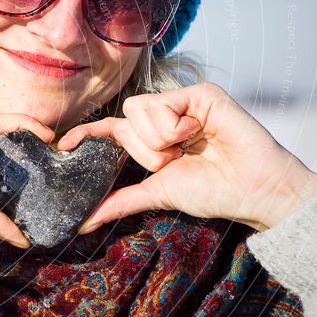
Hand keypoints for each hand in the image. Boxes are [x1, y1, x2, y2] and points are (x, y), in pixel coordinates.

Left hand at [57, 82, 316, 233]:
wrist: (252, 189)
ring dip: (161, 140)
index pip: (110, 130)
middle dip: (145, 151)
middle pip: (124, 122)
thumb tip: (82, 222)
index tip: (64, 145)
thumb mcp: (157, 194)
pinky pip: (163, 105)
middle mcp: (163, 117)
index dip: (87, 133)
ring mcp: (180, 102)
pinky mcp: (198, 93)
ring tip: (190, 147)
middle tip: (175, 160)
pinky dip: (177, 127)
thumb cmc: (212, 191)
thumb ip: (119, 202)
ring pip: (138, 111)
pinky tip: (201, 132)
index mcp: (151, 138)